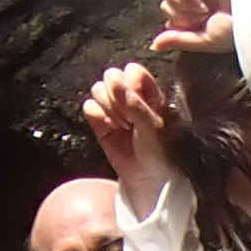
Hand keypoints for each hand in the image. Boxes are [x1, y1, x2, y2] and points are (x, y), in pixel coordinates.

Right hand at [82, 61, 174, 215]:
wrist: (149, 180)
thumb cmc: (161, 152)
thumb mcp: (154, 127)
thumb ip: (134, 103)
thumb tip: (113, 81)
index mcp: (149, 92)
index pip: (132, 70)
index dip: (131, 83)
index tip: (138, 102)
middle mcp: (129, 96)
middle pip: (111, 75)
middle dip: (116, 95)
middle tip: (128, 117)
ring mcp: (113, 108)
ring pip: (98, 89)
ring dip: (108, 107)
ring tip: (122, 125)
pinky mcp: (99, 122)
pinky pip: (89, 107)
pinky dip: (97, 117)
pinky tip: (110, 129)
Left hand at [154, 0, 236, 55]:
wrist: (250, 11)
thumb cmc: (233, 29)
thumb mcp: (203, 40)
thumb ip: (178, 40)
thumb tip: (153, 46)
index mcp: (194, 15)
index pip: (170, 18)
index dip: (179, 26)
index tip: (198, 29)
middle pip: (166, 4)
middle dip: (180, 15)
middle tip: (202, 18)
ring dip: (181, 3)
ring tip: (201, 8)